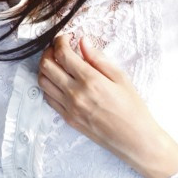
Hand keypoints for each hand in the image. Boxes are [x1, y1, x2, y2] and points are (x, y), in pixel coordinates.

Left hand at [38, 35, 177, 177]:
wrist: (135, 140)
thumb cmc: (133, 108)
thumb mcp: (121, 78)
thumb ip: (98, 58)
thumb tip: (83, 42)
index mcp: (90, 80)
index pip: (63, 54)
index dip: (60, 41)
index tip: (66, 38)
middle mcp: (75, 93)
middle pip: (46, 66)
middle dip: (48, 52)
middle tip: (58, 48)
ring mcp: (69, 107)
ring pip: (42, 81)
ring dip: (45, 68)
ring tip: (57, 63)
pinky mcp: (67, 118)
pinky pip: (48, 98)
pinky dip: (48, 85)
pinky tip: (59, 81)